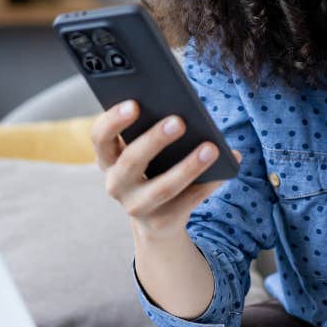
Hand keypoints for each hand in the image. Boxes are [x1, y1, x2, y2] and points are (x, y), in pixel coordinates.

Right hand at [91, 101, 239, 238]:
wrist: (157, 217)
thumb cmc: (155, 167)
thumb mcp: (147, 150)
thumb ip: (155, 129)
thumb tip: (188, 112)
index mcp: (109, 158)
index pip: (100, 137)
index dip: (113, 121)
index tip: (134, 104)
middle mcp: (116, 184)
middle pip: (131, 161)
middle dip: (154, 140)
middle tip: (179, 121)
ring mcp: (136, 206)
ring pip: (163, 187)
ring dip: (188, 167)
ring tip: (211, 148)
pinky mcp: (161, 222)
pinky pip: (188, 201)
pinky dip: (208, 183)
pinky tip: (225, 167)